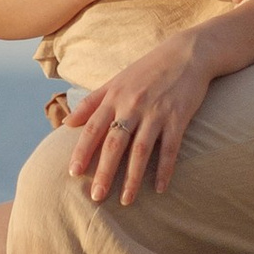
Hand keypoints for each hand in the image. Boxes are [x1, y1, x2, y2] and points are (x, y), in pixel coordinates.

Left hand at [62, 30, 220, 206]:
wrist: (186, 53)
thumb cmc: (148, 69)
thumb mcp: (116, 80)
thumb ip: (91, 102)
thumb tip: (66, 122)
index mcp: (115, 96)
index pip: (93, 127)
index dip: (82, 150)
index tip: (73, 173)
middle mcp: (133, 105)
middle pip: (115, 143)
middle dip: (104, 172)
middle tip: (96, 197)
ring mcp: (156, 112)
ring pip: (141, 150)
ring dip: (133, 177)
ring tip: (126, 201)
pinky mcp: (178, 117)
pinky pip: (170, 148)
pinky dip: (164, 169)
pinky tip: (159, 189)